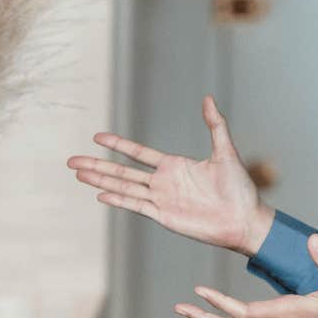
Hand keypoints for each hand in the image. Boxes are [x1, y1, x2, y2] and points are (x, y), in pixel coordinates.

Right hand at [66, 95, 273, 253]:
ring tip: (78, 174)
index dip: (118, 144)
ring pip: (122, 187)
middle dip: (96, 164)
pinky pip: (135, 206)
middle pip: (121, 171)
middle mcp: (163, 182)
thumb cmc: (239, 188)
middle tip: (72, 160)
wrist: (245, 220)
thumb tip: (208, 98)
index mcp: (174, 166)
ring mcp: (161, 200)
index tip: (97, 136)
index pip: (138, 153)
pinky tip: (99, 195)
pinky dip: (117, 200)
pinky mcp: (164, 216)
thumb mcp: (226, 151)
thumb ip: (215, 125)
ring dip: (99, 181)